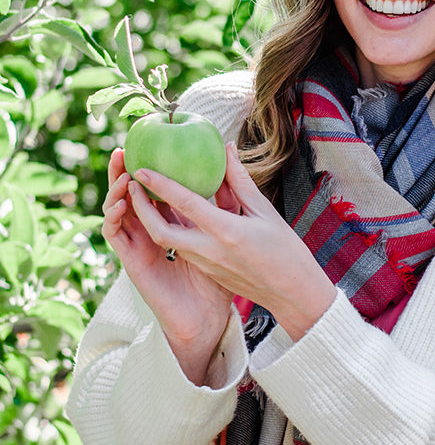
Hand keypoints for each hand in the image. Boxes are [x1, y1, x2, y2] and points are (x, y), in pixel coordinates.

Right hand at [102, 148, 237, 381]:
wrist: (209, 319)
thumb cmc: (225, 278)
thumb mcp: (231, 229)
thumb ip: (230, 196)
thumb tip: (233, 157)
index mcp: (175, 225)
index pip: (158, 191)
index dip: (151, 169)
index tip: (149, 144)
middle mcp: (153, 234)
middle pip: (131, 198)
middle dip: (121, 173)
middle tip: (121, 149)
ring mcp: (140, 248)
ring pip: (119, 213)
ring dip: (114, 191)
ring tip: (121, 172)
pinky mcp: (133, 263)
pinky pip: (117, 237)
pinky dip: (114, 217)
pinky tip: (120, 201)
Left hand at [127, 143, 335, 343]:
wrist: (293, 295)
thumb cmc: (286, 251)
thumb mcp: (265, 212)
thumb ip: (240, 181)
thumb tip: (227, 149)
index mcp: (226, 232)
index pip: (185, 204)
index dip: (161, 185)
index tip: (142, 169)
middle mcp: (210, 251)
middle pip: (161, 230)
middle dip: (141, 208)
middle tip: (132, 184)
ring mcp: (206, 265)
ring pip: (168, 241)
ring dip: (152, 220)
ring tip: (144, 196)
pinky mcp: (207, 273)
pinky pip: (181, 248)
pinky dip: (170, 230)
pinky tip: (169, 215)